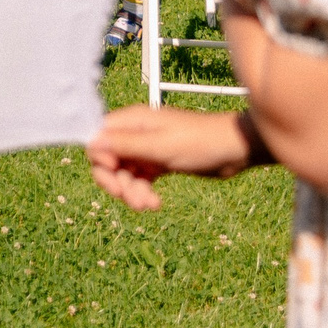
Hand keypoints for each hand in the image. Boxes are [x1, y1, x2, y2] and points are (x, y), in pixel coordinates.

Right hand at [86, 105, 254, 210]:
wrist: (236, 149)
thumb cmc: (201, 141)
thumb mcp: (161, 146)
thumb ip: (126, 145)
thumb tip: (91, 142)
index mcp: (132, 121)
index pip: (97, 138)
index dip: (99, 159)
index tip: (115, 172)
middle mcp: (135, 134)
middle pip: (107, 160)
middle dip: (115, 182)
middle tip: (128, 199)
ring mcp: (146, 149)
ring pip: (124, 174)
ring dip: (131, 192)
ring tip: (149, 206)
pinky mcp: (158, 163)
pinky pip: (140, 180)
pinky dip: (143, 193)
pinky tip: (155, 204)